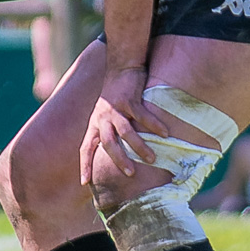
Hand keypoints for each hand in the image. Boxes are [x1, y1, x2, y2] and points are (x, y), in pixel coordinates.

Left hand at [79, 66, 168, 185]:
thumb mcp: (104, 114)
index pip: (86, 147)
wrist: (120, 67)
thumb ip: (107, 131)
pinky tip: (165, 134)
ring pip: (126, 132)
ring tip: (152, 159)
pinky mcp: (130, 100)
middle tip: (130, 174)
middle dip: (119, 159)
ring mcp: (116, 109)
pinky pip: (143, 116)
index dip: (85, 165)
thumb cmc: (115, 95)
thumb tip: (116, 154)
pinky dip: (154, 125)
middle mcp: (103, 118)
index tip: (84, 183)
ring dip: (139, 147)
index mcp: (95, 124)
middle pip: (108, 143)